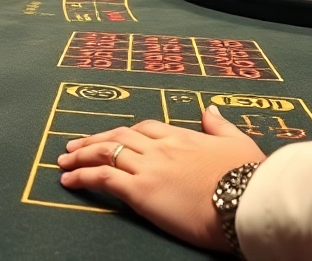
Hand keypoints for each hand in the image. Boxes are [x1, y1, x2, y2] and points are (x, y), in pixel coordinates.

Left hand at [56, 107, 265, 251]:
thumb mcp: (239, 143)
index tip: (112, 136)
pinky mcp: (141, 191)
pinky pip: (103, 179)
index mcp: (183, 137)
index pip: (145, 129)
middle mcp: (161, 148)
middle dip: (93, 140)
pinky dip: (82, 177)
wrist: (246, 201)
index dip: (124, 132)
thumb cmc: (249, 178)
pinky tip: (69, 180)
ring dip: (81, 156)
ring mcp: (149, 168)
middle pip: (118, 136)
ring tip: (63, 160)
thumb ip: (220, 126)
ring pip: (105, 153)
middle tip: (73, 144)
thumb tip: (210, 110)